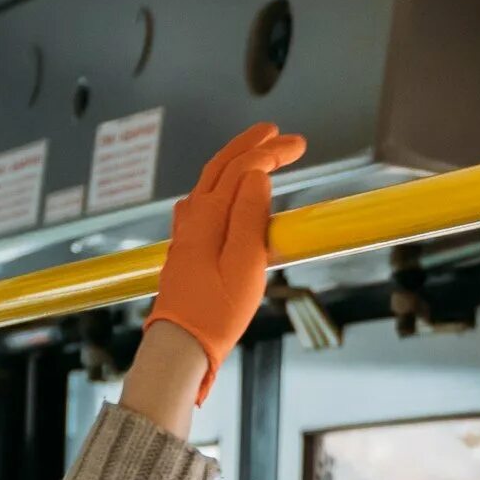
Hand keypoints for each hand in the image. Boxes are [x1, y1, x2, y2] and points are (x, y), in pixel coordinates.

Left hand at [142, 122, 306, 403]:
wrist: (181, 347)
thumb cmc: (215, 313)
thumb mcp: (245, 263)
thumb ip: (250, 215)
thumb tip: (256, 176)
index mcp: (209, 216)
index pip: (243, 168)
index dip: (271, 152)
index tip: (298, 143)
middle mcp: (193, 218)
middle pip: (221, 167)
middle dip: (251, 145)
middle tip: (276, 131)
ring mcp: (185, 233)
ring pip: (208, 182)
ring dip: (233, 161)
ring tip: (254, 152)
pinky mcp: (185, 251)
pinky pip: (201, 202)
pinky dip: (219, 185)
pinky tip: (221, 193)